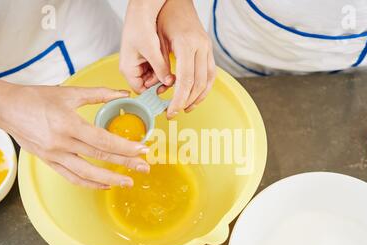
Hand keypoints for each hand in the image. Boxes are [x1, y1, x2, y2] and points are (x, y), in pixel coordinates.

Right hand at [0, 76, 149, 188]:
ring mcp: (54, 155)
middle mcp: (62, 143)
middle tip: (144, 168)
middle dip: (125, 164)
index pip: (104, 141)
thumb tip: (125, 94)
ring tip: (128, 182)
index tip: (143, 150)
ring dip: (110, 179)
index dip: (126, 147)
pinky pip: (72, 177)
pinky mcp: (49, 162)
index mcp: (69, 124)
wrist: (6, 108)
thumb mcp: (70, 92)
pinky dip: (89, 183)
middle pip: (100, 158)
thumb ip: (100, 94)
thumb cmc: (37, 98)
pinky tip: (104, 184)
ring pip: (87, 173)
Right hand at [119, 0, 173, 93]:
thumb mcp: (152, 51)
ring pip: (153, 77)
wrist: (141, 12)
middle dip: (160, 81)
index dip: (153, 93)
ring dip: (162, 73)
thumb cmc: (140, 27)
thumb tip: (170, 83)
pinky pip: (155, 68)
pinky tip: (165, 58)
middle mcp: (131, 69)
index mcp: (128, 69)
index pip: (141, 91)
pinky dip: (162, 66)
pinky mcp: (144, 59)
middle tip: (171, 76)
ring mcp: (137, 64)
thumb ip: (161, 68)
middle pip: (148, 85)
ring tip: (166, 62)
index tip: (166, 91)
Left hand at [157, 0, 215, 116]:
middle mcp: (202, 47)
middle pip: (198, 84)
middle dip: (186, 102)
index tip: (171, 111)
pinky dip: (204, 88)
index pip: (186, 80)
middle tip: (173, 113)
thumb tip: (165, 88)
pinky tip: (194, 96)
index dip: (178, 99)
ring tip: (184, 108)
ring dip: (197, 98)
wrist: (175, 1)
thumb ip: (162, 66)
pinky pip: (211, 74)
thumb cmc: (162, 18)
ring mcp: (208, 48)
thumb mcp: (156, 42)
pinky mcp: (209, 50)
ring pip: (208, 81)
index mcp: (188, 45)